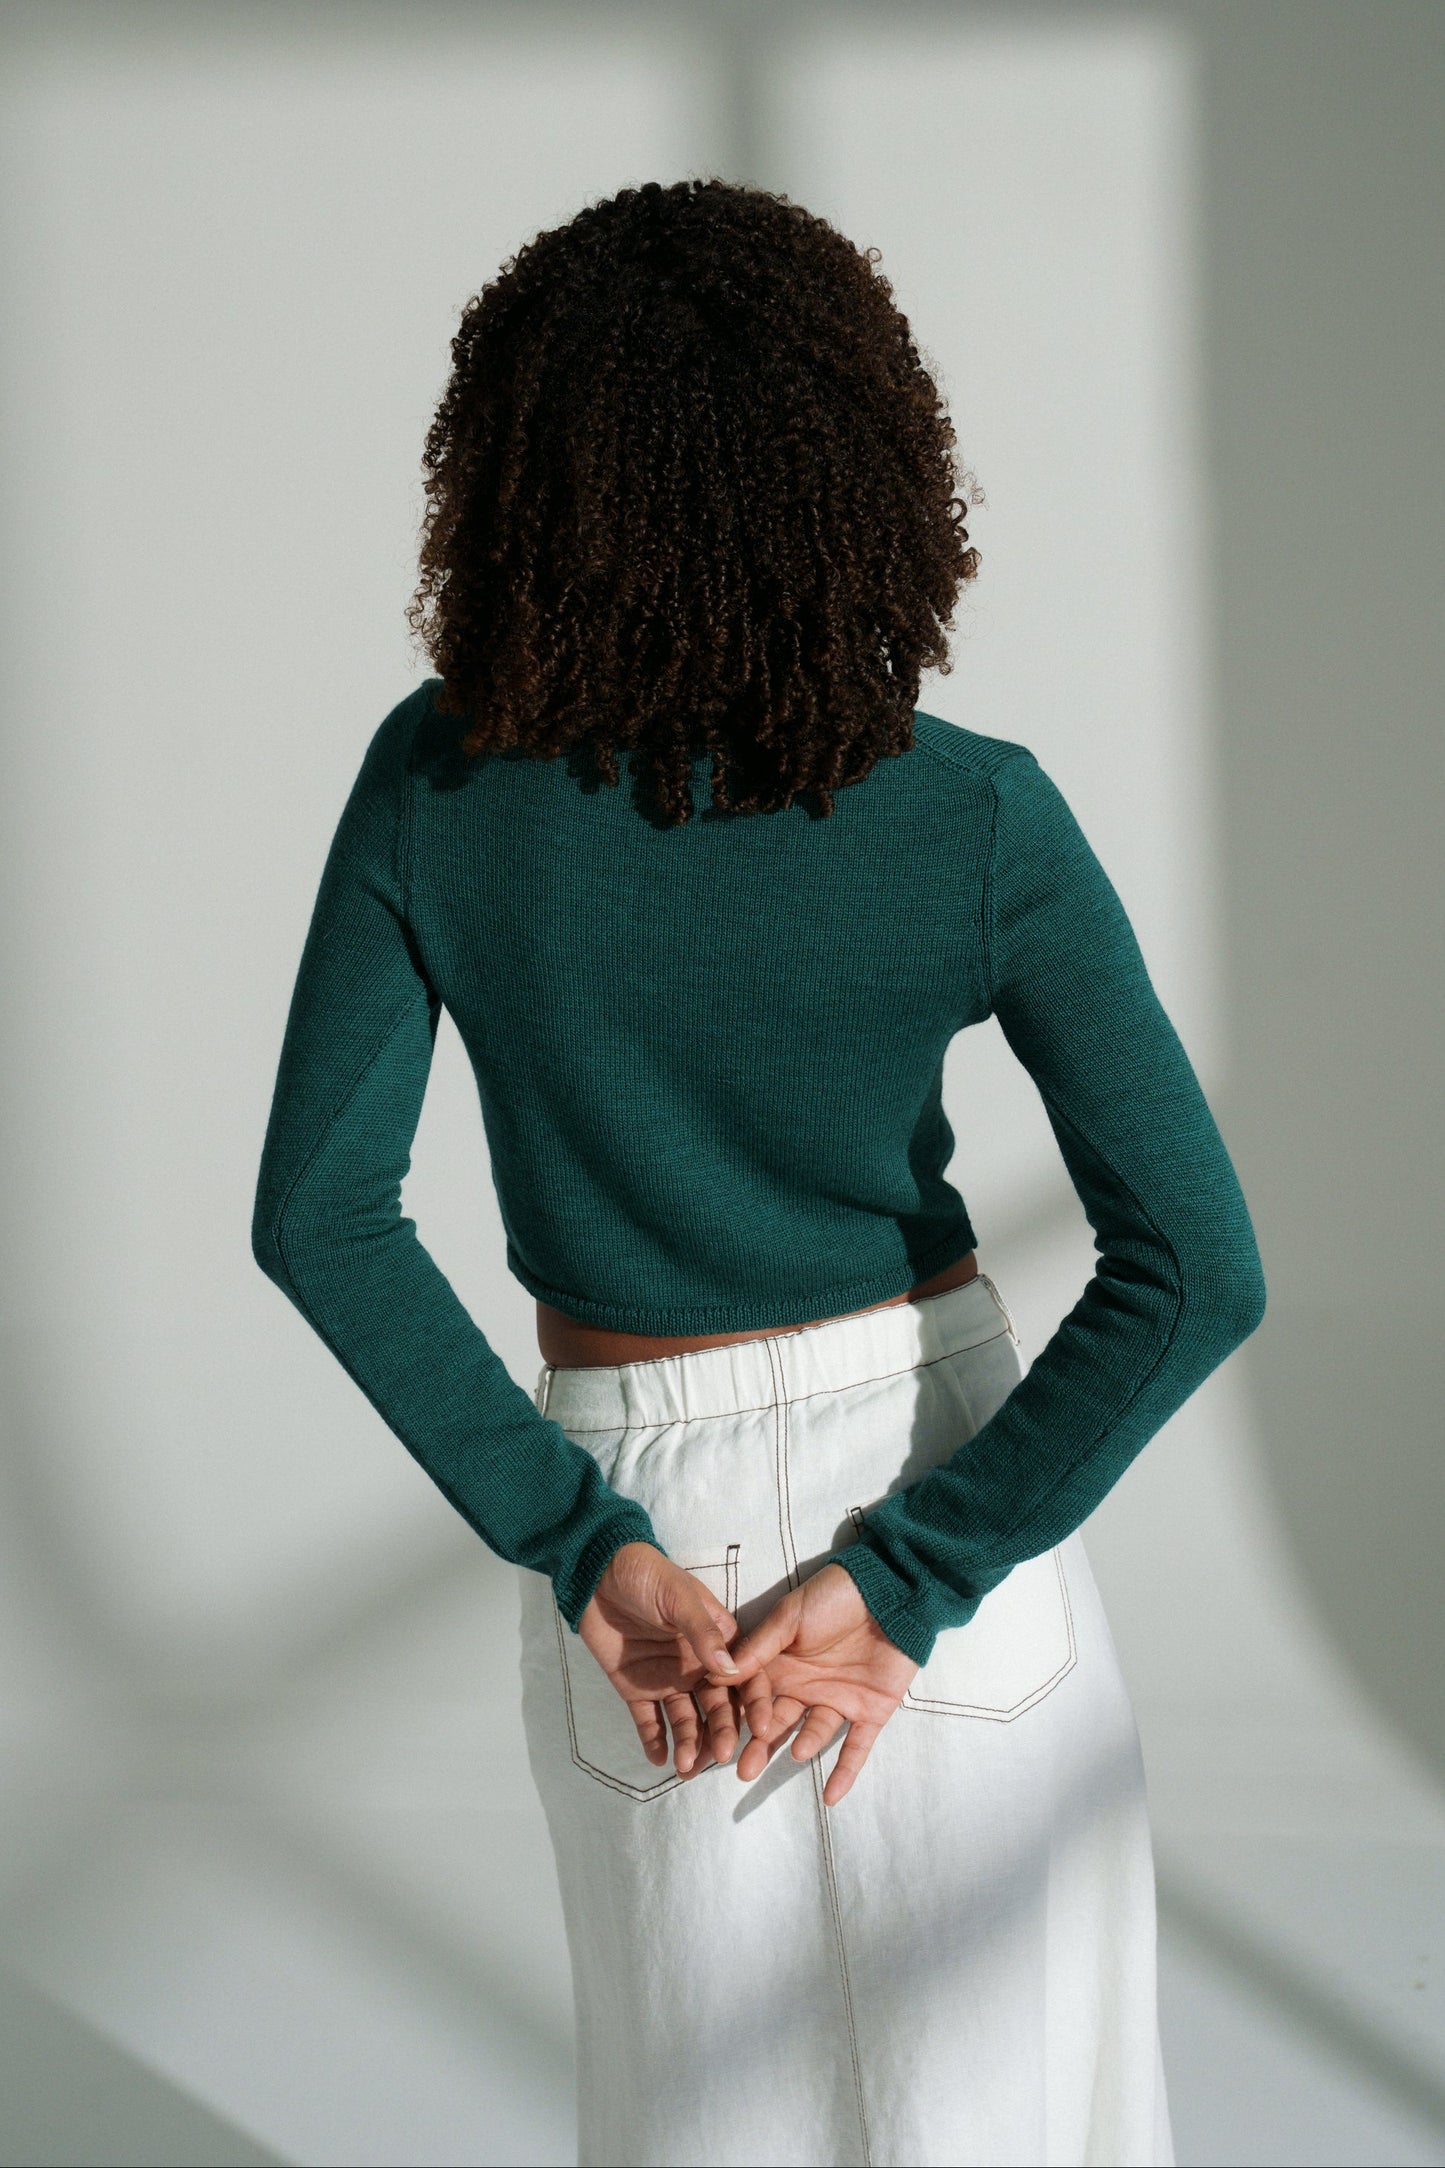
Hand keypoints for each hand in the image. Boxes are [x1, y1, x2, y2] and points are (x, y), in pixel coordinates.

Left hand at [578, 1541, 769, 1779]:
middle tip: (722, 1756)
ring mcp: (669, 1679)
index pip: (744, 1676)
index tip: (761, 1729)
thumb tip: (730, 1669)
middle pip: (718, 1705)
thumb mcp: (679, 1597)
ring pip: (686, 1719)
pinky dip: (654, 1740)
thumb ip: (703, 1632)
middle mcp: (698, 1665)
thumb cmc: (647, 1575)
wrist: (597, 1574)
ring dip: (690, 1743)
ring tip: (687, 1766)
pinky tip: (659, 1759)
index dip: (755, 1702)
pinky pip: (648, 1721)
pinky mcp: (638, 1689)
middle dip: (723, 1731)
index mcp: (718, 1640)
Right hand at [726, 1562, 918, 1805]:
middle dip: (760, 1746)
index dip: (746, 1714)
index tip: (731, 1732)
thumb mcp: (790, 1616)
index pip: (757, 1697)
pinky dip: (845, 1772)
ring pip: (814, 1733)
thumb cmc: (834, 1596)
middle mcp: (806, 1686)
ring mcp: (838, 1700)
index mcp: (783, 1663)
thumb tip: (718, 1673)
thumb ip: (759, 1647)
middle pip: (778, 1722)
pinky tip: (831, 1798)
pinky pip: (856, 1747)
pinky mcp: (871, 1711)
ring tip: (795, 1752)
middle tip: (744, 1769)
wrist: (890, 1590)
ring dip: (803, 1745)